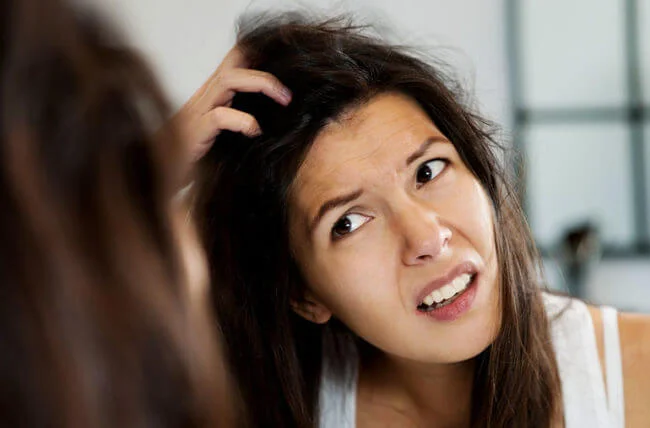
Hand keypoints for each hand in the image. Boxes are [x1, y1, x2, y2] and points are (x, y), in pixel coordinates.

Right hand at [171, 47, 290, 162]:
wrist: (155, 179)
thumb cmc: (187, 160)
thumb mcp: (217, 139)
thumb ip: (235, 126)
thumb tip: (268, 127)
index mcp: (209, 98)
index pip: (232, 66)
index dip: (256, 60)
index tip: (281, 77)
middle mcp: (202, 100)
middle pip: (233, 66)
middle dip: (265, 74)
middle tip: (287, 94)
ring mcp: (196, 114)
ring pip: (228, 81)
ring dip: (260, 84)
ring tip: (282, 100)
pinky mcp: (193, 133)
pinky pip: (219, 116)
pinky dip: (242, 120)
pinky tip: (254, 131)